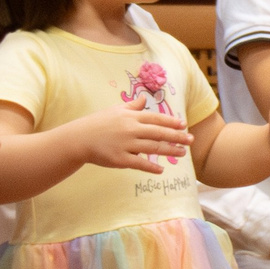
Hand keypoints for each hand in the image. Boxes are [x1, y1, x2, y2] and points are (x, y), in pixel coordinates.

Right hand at [73, 89, 189, 173]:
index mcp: (131, 117)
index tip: (184, 125)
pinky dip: (151, 167)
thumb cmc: (98, 124)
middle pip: (159, 133)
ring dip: (170, 151)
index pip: (156, 118)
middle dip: (177, 136)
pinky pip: (139, 163)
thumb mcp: (115, 111)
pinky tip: (161, 170)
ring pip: (153, 148)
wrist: (78, 139)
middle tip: (191, 140)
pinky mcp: (119, 159)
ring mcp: (125, 145)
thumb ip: (132, 107)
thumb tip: (144, 98)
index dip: (171, 122)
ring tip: (182, 153)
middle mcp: (130, 129)